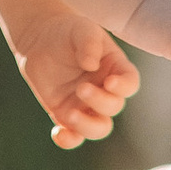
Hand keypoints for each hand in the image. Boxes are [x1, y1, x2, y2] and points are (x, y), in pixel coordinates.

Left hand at [0, 0, 142, 153]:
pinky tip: (58, 133)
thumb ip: (89, 43)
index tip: (109, 81)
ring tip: (69, 115)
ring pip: (98, 128)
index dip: (124, 87)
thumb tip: (91, 65)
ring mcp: (86, 105)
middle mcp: (105, 91)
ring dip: (87, 126)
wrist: (40, 40)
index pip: (130, 84)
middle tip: (81, 88)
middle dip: (100, 101)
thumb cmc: (67, 31)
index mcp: (116, 69)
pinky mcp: (66, 114)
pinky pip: (74, 135)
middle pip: (114, 107)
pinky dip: (68, 140)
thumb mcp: (81, 30)